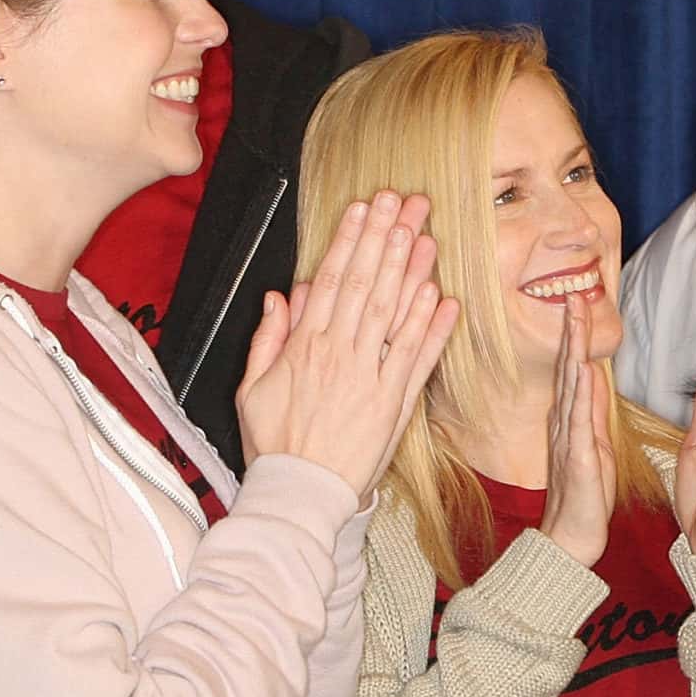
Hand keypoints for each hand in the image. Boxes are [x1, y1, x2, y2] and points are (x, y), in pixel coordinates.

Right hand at [237, 192, 457, 503]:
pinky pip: (416, 360)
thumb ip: (268, 339)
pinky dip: (432, 329)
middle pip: (369, 285)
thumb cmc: (274, 445)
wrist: (300, 495)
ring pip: (395, 314)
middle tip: (405, 201)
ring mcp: (372, 378)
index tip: (365, 207)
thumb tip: (281, 296)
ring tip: (428, 234)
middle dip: (386, 238)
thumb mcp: (251, 390)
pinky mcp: (395, 404)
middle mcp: (342, 355)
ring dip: (413, 271)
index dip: (352, 240)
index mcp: (306, 348)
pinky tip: (444, 297)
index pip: (334, 280)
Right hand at [539, 293, 616, 566]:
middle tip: (574, 293)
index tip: (580, 301)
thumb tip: (592, 375)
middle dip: (572, 329)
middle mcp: (565, 421)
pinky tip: (584, 371)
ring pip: (571, 384)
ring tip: (575, 318)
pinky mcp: (577, 458)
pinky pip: (579, 421)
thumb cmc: (586, 494)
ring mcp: (569, 437)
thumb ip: (591, 409)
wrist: (572, 537)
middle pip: (569, 366)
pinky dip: (581, 394)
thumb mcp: (595, 442)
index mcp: (573, 418)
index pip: (576, 367)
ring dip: (573, 349)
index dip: (577, 334)